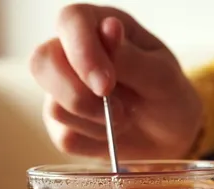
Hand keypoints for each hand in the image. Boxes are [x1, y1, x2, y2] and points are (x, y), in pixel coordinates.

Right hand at [29, 4, 203, 159]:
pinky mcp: (60, 124)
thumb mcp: (162, 76)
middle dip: (80, 96)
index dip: (82, 52)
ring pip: (54, 107)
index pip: (71, 21)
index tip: (105, 85)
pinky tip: (112, 133)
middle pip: (43, 63)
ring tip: (124, 118)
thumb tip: (108, 29)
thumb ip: (131, 56)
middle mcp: (72, 53)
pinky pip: (65, 137)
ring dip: (96, 122)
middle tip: (119, 111)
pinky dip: (94, 141)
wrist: (170, 134)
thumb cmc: (167, 95)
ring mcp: (61, 89)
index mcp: (99, 26)